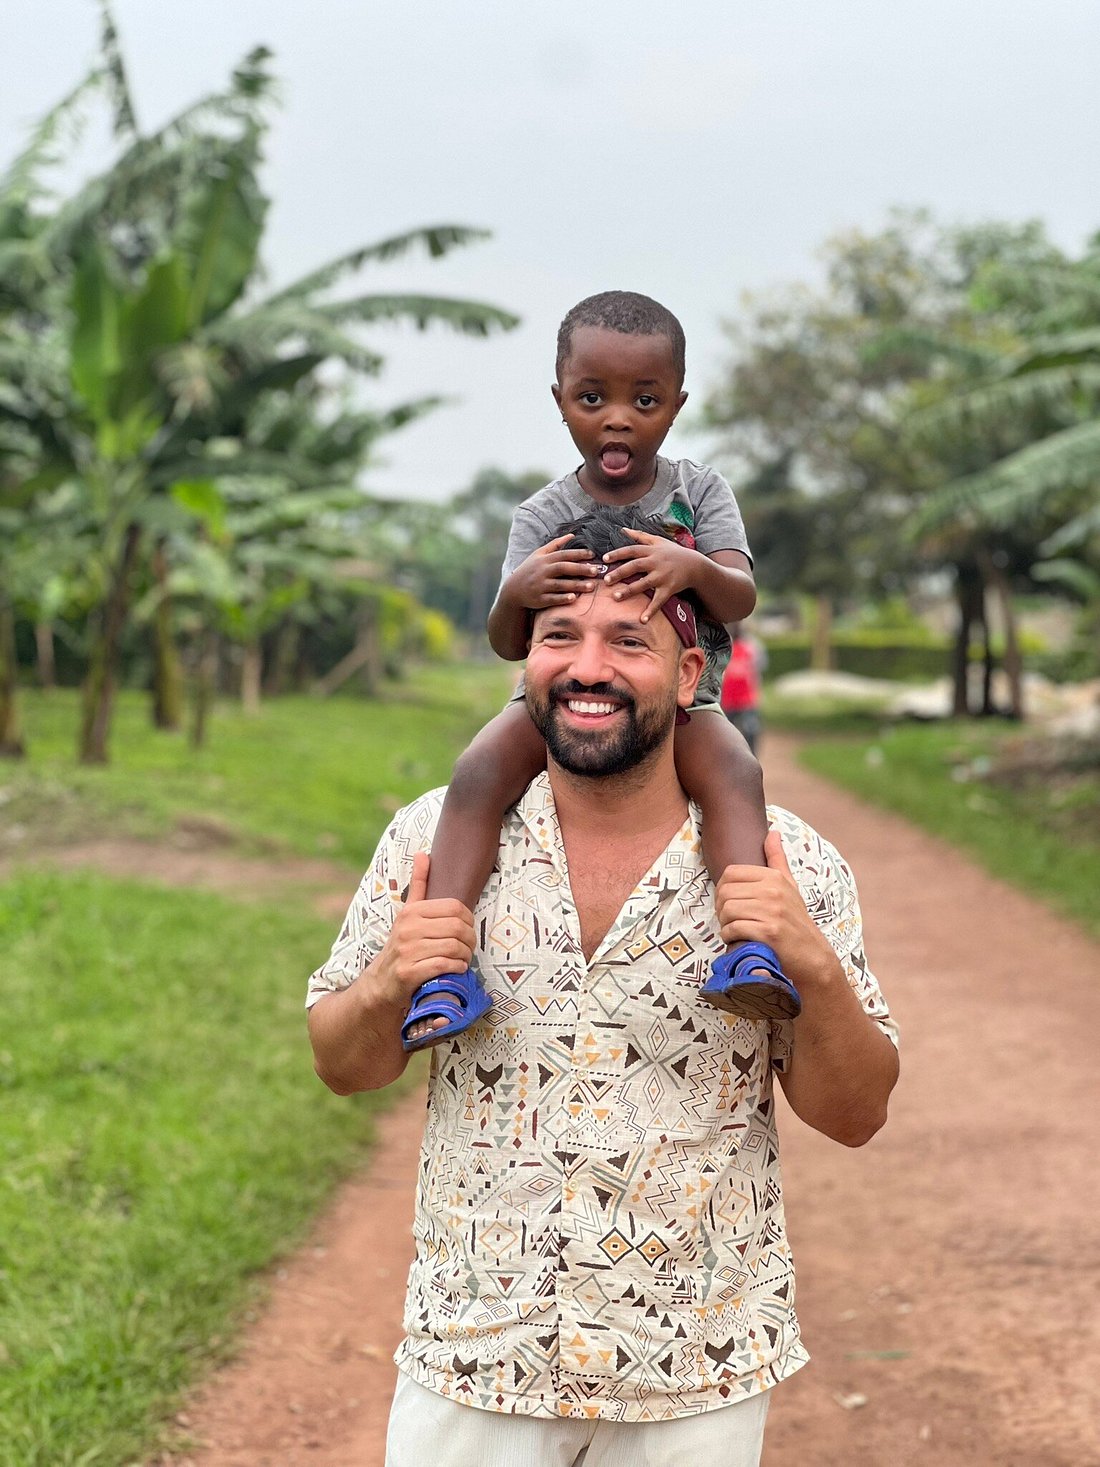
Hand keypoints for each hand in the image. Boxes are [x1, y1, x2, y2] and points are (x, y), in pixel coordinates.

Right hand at [372, 852, 474, 1010]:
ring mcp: (407, 951)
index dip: (469, 920)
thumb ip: (418, 883)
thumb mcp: (408, 912)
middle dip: (470, 940)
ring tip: (463, 959)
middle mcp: (408, 928)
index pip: (455, 908)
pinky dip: (456, 968)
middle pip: (457, 928)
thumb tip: (423, 853)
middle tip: (468, 947)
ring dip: (465, 956)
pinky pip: (444, 965)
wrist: (381, 982)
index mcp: (412, 912)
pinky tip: (455, 969)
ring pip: (453, 947)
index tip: (467, 930)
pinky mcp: (409, 972)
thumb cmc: (403, 944)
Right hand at [508, 535, 600, 609]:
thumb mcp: (539, 554)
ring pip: (560, 585)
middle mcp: (542, 572)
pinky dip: (563, 598)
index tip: (592, 554)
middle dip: (580, 569)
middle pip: (563, 568)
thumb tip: (572, 535)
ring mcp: (540, 586)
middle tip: (596, 571)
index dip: (578, 554)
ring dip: (576, 585)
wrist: (513, 590)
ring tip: (591, 586)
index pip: (563, 554)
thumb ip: (556, 545)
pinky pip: (553, 599)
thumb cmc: (530, 570)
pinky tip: (574, 598)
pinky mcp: (539, 599)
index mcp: (544, 560)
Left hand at [602, 529, 698, 617]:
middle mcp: (656, 562)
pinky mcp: (669, 588)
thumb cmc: (674, 553)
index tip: (604, 559)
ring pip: (644, 583)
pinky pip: (659, 601)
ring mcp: (663, 576)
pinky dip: (651, 610)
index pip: (631, 550)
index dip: (618, 554)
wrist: (695, 565)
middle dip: (620, 572)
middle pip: (635, 566)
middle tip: (606, 580)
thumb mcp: (658, 541)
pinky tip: (642, 620)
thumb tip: (622, 530)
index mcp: (651, 551)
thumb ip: (640, 536)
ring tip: (616, 597)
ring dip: (630, 591)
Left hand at [715, 831, 838, 988]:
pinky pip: (733, 929)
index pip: (731, 873)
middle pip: (725, 892)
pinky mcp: (769, 933)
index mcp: (774, 877)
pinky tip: (737, 939)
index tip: (729, 902)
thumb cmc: (796, 920)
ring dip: (725, 924)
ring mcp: (772, 912)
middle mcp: (774, 891)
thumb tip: (772, 832)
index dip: (723, 888)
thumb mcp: (789, 886)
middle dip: (721, 908)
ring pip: (727, 911)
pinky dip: (729, 937)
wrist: (812, 955)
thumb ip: (777, 859)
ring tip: (734, 929)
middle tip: (730, 918)